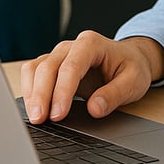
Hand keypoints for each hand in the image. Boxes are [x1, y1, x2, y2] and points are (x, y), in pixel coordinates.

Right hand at [19, 32, 163, 123]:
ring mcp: (59, 54)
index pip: (71, 66)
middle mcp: (71, 46)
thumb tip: (94, 109)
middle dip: (41, 95)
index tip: (58, 114)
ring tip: (35, 118)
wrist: (129, 59)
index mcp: (91, 44)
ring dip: (32, 94)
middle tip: (40, 120)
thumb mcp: (134, 82)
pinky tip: (34, 109)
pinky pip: (33, 74)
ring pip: (35, 69)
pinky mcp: (52, 65)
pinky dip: (30, 92)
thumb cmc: (131, 68)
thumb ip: (115, 94)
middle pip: (47, 67)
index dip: (62, 91)